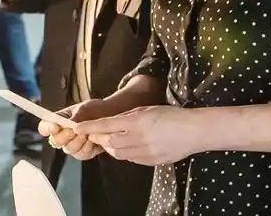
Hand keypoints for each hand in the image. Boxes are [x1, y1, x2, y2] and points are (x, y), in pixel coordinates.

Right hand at [41, 98, 123, 160]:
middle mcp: (63, 135)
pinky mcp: (83, 152)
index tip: (55, 127)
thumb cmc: (95, 110)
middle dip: (65, 137)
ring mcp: (72, 144)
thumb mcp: (83, 109)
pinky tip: (93, 140)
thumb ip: (73, 119)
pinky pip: (81, 155)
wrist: (111, 116)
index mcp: (58, 121)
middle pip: (55, 142)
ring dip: (78, 142)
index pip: (44, 127)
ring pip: (68, 149)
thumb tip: (65, 125)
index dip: (46, 128)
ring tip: (88, 134)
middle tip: (75, 130)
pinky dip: (87, 148)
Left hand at [77, 106, 200, 166]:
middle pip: (108, 142)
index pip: (106, 125)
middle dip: (99, 139)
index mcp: (136, 121)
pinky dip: (125, 153)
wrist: (193, 131)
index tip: (76, 128)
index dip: (89, 127)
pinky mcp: (150, 161)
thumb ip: (127, 117)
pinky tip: (130, 145)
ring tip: (113, 140)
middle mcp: (138, 138)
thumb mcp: (146, 109)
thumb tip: (110, 124)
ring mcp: (144, 152)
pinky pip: (130, 159)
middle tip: (95, 135)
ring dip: (111, 147)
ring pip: (117, 153)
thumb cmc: (170, 116)